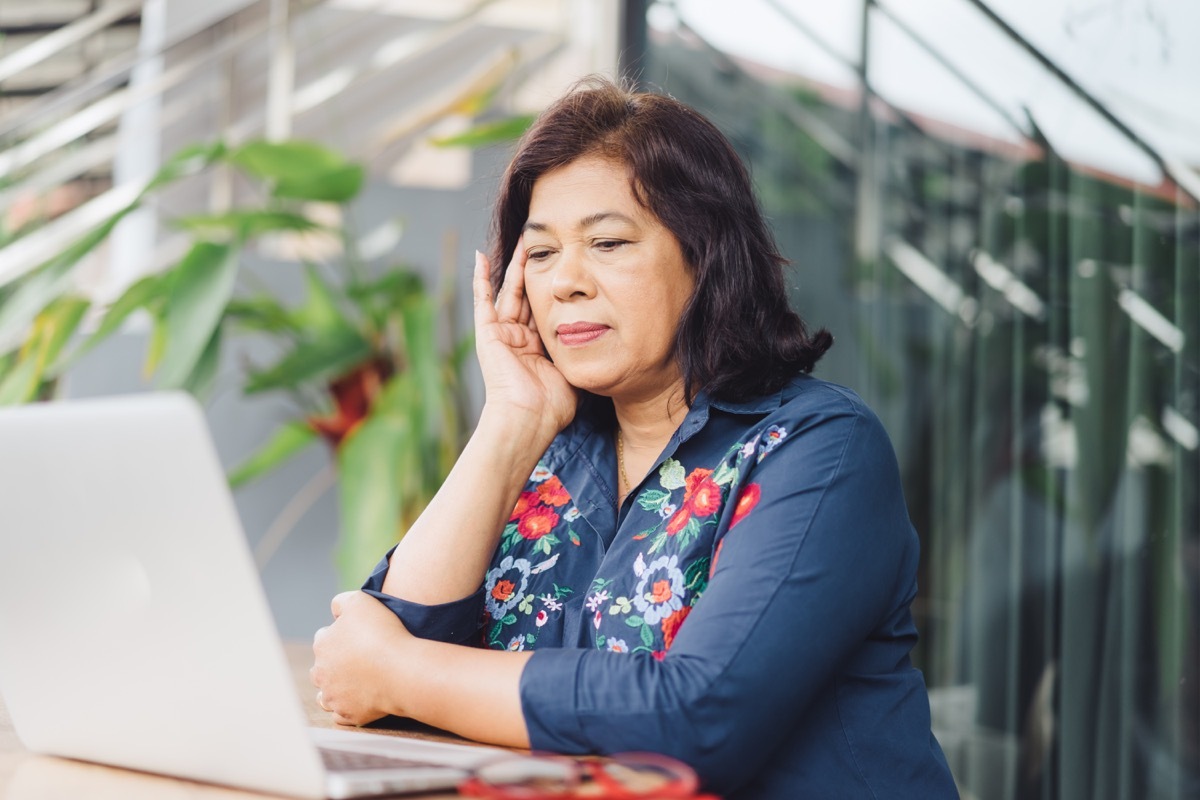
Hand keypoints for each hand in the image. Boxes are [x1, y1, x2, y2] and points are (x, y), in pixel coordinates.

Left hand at [310, 591, 408, 725]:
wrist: (399, 669)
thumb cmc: (382, 633)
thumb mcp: (360, 601)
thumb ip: (341, 602)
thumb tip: (334, 610)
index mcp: (322, 645)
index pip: (323, 638)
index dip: (340, 635)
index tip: (358, 636)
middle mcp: (321, 673)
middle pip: (320, 668)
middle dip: (333, 664)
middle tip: (357, 659)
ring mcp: (334, 696)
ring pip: (325, 695)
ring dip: (335, 688)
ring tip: (354, 683)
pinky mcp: (348, 714)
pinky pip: (340, 714)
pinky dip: (347, 708)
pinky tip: (359, 700)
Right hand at [473, 244, 577, 439]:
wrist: (529, 418)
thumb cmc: (552, 405)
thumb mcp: (573, 372)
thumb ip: (581, 355)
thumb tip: (602, 344)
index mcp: (537, 350)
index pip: (546, 312)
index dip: (553, 291)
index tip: (562, 269)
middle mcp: (519, 340)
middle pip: (528, 296)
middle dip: (535, 270)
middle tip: (543, 244)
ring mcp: (502, 336)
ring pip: (509, 293)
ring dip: (515, 267)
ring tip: (522, 241)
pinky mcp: (488, 335)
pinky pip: (482, 301)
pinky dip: (480, 280)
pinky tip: (479, 257)